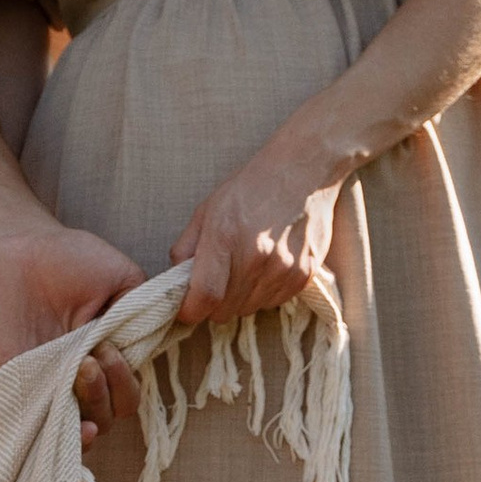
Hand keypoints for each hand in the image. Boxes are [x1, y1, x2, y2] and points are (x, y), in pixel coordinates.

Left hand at [0, 222, 143, 445]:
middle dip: (112, 390)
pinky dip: (62, 433)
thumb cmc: (69, 258)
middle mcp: (79, 376)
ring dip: (94, 405)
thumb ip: (145, 311)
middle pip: (110, 414)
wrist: (17, 247)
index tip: (113, 348)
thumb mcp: (121, 278)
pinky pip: (38, 426)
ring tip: (82, 368)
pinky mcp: (16, 387)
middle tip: (95, 355)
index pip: (127, 394)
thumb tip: (164, 337)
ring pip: (84, 425)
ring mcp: (48, 384)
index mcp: (106, 356)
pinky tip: (79, 425)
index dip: (127, 382)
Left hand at [170, 142, 342, 329]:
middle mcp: (256, 257)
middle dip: (214, 304)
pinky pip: (273, 303)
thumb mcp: (207, 209)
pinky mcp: (304, 274)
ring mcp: (283, 268)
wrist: (303, 169)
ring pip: (249, 310)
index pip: (204, 297)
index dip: (190, 311)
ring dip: (241, 299)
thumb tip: (176, 282)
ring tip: (245, 268)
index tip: (186, 309)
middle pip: (225, 311)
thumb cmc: (251, 187)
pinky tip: (267, 267)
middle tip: (217, 282)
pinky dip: (265, 293)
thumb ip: (186, 248)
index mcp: (224, 237)